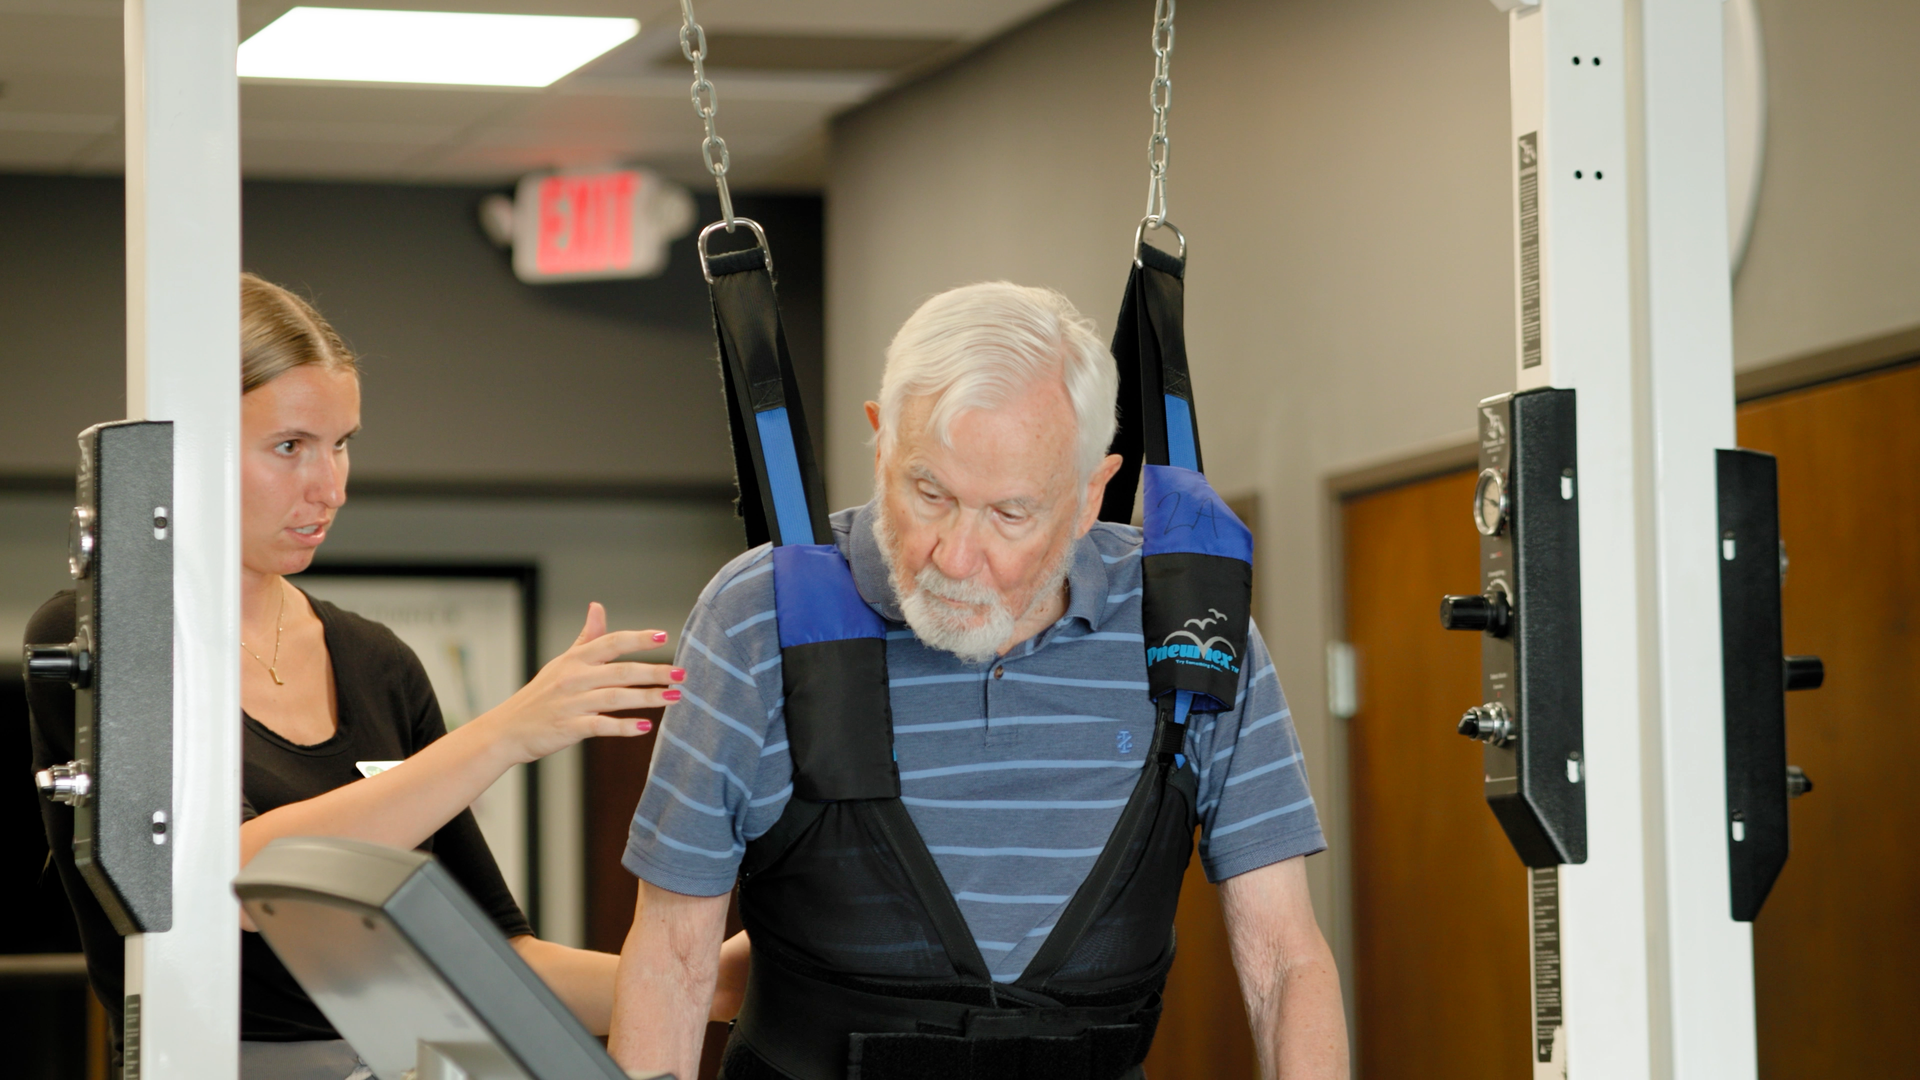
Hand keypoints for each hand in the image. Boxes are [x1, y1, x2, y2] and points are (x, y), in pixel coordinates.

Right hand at [477, 603, 682, 764]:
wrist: (507, 729)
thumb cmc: (541, 695)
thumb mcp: (562, 662)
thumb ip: (586, 637)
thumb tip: (598, 606)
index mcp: (575, 659)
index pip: (611, 642)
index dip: (638, 639)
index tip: (665, 637)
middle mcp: (574, 677)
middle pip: (621, 671)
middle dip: (654, 672)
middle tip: (681, 674)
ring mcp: (571, 703)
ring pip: (616, 697)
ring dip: (648, 698)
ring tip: (674, 698)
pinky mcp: (568, 727)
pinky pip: (600, 725)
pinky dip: (623, 726)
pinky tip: (645, 727)